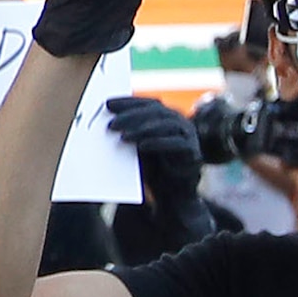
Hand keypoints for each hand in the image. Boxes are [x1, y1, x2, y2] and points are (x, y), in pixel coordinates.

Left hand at [103, 93, 201, 212]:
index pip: (146, 103)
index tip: (106, 104)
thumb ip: (128, 134)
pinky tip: (141, 146)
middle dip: (131, 116)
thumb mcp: (137, 148)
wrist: (173, 194)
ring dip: (142, 129)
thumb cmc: (153, 167)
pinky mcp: (193, 152)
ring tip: (123, 136)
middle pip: (155, 111)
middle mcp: (178, 121)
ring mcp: (188, 135)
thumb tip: (104, 123)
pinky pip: (176, 144)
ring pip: (166, 125)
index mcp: (165, 116)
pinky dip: (158, 143)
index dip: (128, 102)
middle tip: (111, 124)